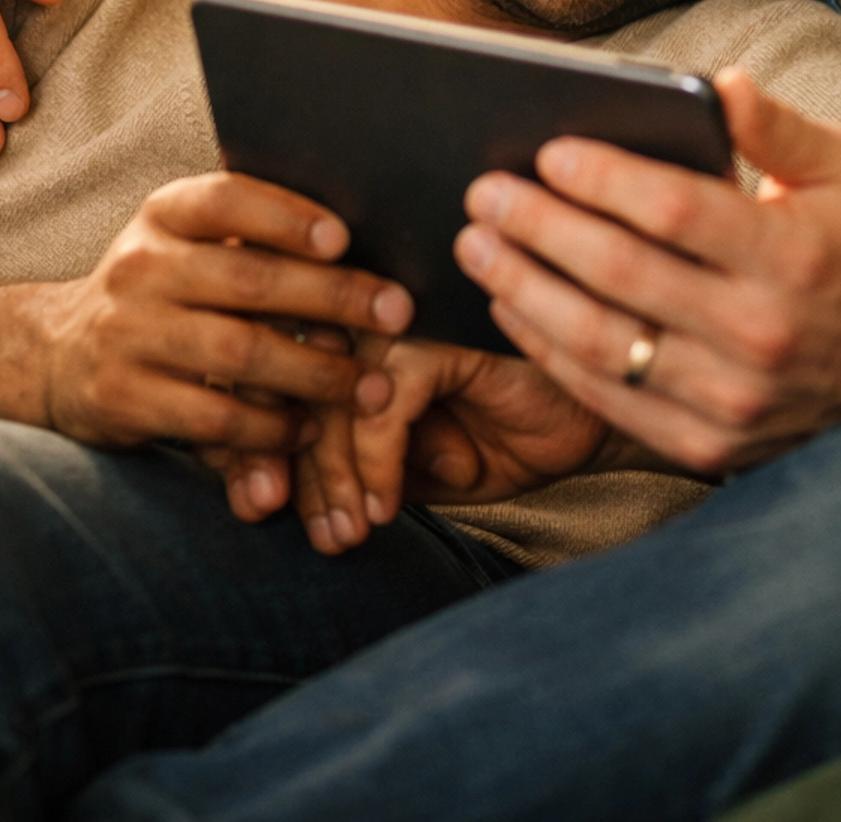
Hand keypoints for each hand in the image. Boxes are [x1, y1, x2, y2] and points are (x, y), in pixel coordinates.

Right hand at [39, 171, 412, 452]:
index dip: (286, 217)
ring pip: (237, 353)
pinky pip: (212, 416)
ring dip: (315, 372)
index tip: (344, 237)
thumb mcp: (188, 245)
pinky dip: (269, 426)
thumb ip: (253, 240)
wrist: (58, 352)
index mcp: (164, 214)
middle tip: (398, 313)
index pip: (227, 201)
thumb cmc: (162, 290)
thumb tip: (356, 242)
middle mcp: (141, 265)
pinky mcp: (122, 397)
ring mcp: (127, 333)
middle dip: (333, 297)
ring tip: (369, 387)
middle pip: (249, 280)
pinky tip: (307, 429)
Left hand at [213, 340, 605, 555]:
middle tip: (293, 527)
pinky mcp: (439, 327)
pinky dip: (376, 463)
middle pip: (288, 377)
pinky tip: (384, 509)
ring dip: (330, 475)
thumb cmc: (499, 433)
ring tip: (344, 535)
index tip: (256, 508)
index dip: (250, 438)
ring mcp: (400, 309)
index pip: (271, 374)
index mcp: (346, 327)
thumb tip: (270, 502)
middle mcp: (364, 305)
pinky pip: (384, 402)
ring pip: (330, 392)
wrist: (590, 418)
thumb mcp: (410, 468)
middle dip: (281, 460)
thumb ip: (348, 468)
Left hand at [455, 69, 840, 477]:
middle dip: (541, 229)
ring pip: (602, 345)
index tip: (549, 150)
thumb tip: (717, 83)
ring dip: (526, 291)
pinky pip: (609, 401)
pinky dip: (550, 353)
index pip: (677, 212)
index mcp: (793, 257)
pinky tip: (513, 307)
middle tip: (484, 191)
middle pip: (623, 277)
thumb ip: (774, 126)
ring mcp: (731, 402)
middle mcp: (759, 335)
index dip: (606, 180)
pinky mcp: (708, 446)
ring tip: (477, 244)